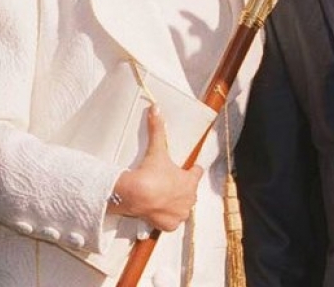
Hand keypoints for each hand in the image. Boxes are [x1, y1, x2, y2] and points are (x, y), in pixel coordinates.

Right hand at [109, 106, 202, 231]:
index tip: (189, 168)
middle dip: (181, 187)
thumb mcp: (157, 149)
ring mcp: (180, 213)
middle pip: (189, 191)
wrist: (136, 196)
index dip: (192, 169)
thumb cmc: (150, 174)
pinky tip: (158, 210)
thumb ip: (157, 129)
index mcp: (190, 181)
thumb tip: (156, 108)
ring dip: (175, 203)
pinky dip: (166, 217)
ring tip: (162, 196)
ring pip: (182, 208)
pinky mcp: (169, 225)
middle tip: (167, 183)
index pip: (197, 172)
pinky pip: (171, 222)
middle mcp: (189, 199)